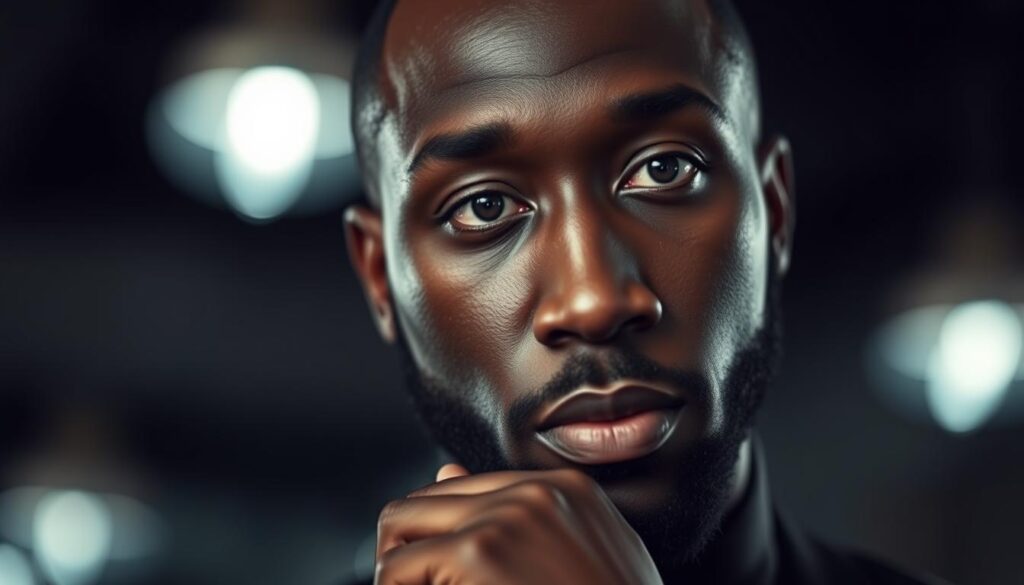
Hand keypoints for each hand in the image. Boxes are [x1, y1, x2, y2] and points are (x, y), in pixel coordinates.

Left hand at [374, 463, 663, 583]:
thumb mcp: (583, 556)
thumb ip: (526, 516)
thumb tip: (447, 470)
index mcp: (566, 489)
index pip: (466, 487)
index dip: (442, 535)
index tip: (441, 575)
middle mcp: (536, 492)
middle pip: (426, 499)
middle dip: (409, 547)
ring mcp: (507, 517)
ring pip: (397, 524)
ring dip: (396, 569)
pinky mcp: (478, 551)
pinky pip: (395, 570)